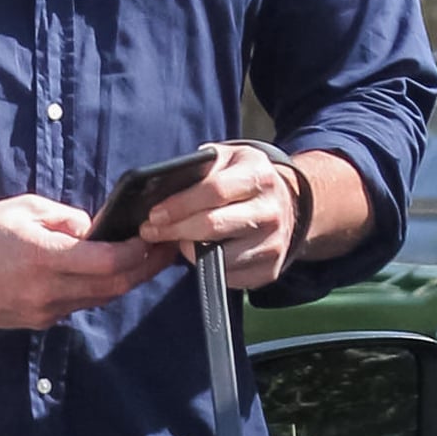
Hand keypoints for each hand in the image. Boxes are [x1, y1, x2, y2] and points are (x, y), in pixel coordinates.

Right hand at [0, 194, 173, 329]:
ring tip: (135, 261)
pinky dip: (89, 291)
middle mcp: (46, 292)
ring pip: (95, 300)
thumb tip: (95, 231)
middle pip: (113, 287)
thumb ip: (66, 219)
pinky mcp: (32, 323)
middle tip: (164, 253)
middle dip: (144, 270)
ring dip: (118, 282)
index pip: (110, 262)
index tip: (155, 239)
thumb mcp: (24, 209)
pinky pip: (72, 307)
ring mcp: (40, 312)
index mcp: (45, 258)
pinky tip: (92, 275)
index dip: (140, 252)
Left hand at [139, 145, 299, 290]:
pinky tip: (200, 253)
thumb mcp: (227, 159)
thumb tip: (161, 186)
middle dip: (174, 230)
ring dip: (189, 251)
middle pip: (213, 226)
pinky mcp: (269, 269)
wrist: (285, 204)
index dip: (180, 205)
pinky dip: (208, 267)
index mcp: (259, 175)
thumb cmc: (242, 180)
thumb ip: (200, 167)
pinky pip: (228, 276)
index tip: (154, 214)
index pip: (214, 191)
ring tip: (177, 240)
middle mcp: (270, 210)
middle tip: (151, 231)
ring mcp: (273, 243)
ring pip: (218, 255)